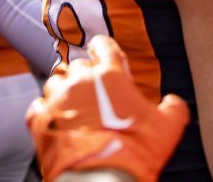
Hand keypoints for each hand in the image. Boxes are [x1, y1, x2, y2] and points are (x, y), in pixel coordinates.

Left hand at [27, 36, 188, 181]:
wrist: (102, 179)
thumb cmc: (137, 151)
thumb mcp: (168, 128)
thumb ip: (174, 108)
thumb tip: (174, 102)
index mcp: (110, 75)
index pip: (103, 45)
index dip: (103, 47)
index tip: (101, 51)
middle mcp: (80, 81)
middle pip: (78, 66)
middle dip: (86, 77)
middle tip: (95, 95)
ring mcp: (57, 99)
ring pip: (55, 83)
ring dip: (64, 92)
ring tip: (74, 109)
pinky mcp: (40, 120)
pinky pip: (38, 106)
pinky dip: (46, 112)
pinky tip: (55, 121)